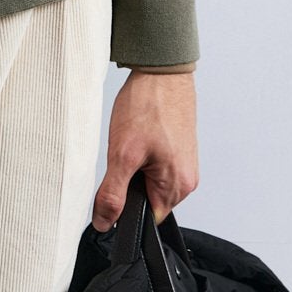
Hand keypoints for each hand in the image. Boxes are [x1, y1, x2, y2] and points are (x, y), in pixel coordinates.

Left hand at [90, 70, 198, 230]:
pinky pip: (156, 164)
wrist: (160, 69)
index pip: (147, 219)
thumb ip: (113, 193)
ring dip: (135, 166)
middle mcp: (187, 178)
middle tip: (125, 154)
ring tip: (133, 139)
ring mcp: (184, 162)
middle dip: (130, 183)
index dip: (126, 207)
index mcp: (178, 187)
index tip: (115, 186)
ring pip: (149, 180)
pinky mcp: (178, 149)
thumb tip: (104, 222)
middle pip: (148, 199)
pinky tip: (140, 133)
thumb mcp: (122, 153)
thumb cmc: (148, 105)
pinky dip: (142, 153)